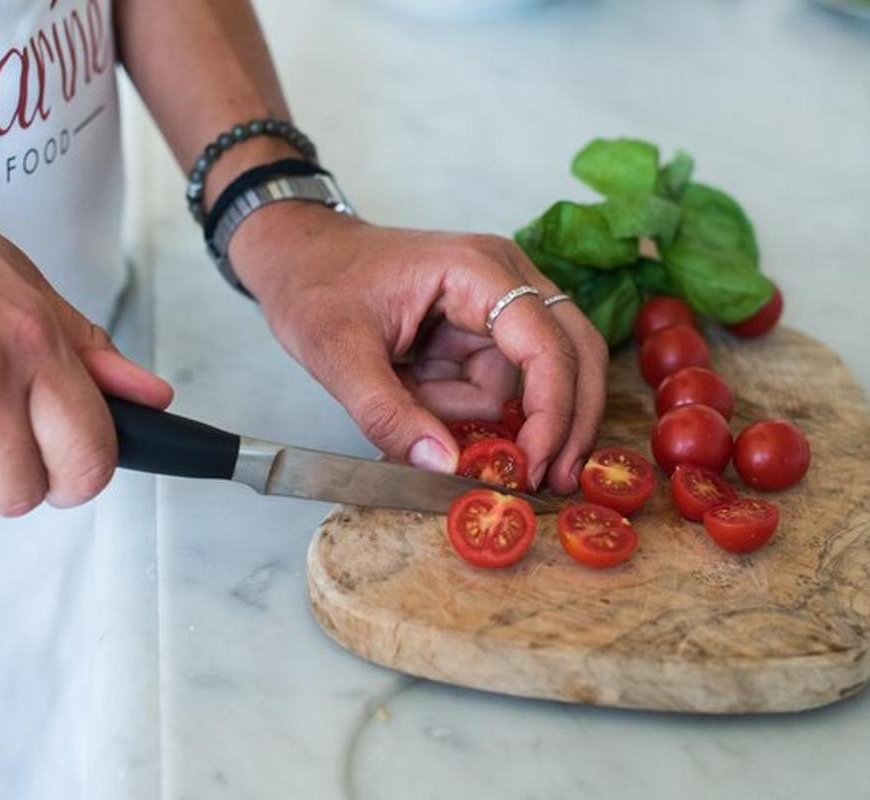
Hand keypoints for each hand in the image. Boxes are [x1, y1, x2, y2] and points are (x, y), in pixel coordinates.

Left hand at [230, 204, 607, 493]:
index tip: (534, 468)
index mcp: (477, 270)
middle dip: (560, 421)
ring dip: (473, 413)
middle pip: (572, 355)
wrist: (297, 256)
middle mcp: (504, 278)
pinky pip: (493, 385)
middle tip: (545, 481)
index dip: (553, 411)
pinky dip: (461, 406)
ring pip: (521, 383)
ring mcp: (498, 302)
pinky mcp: (483, 328)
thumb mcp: (338, 355)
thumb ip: (388, 415)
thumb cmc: (316, 285)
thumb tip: (446, 467)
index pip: (545, 344)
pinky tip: (417, 389)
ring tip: (409, 392)